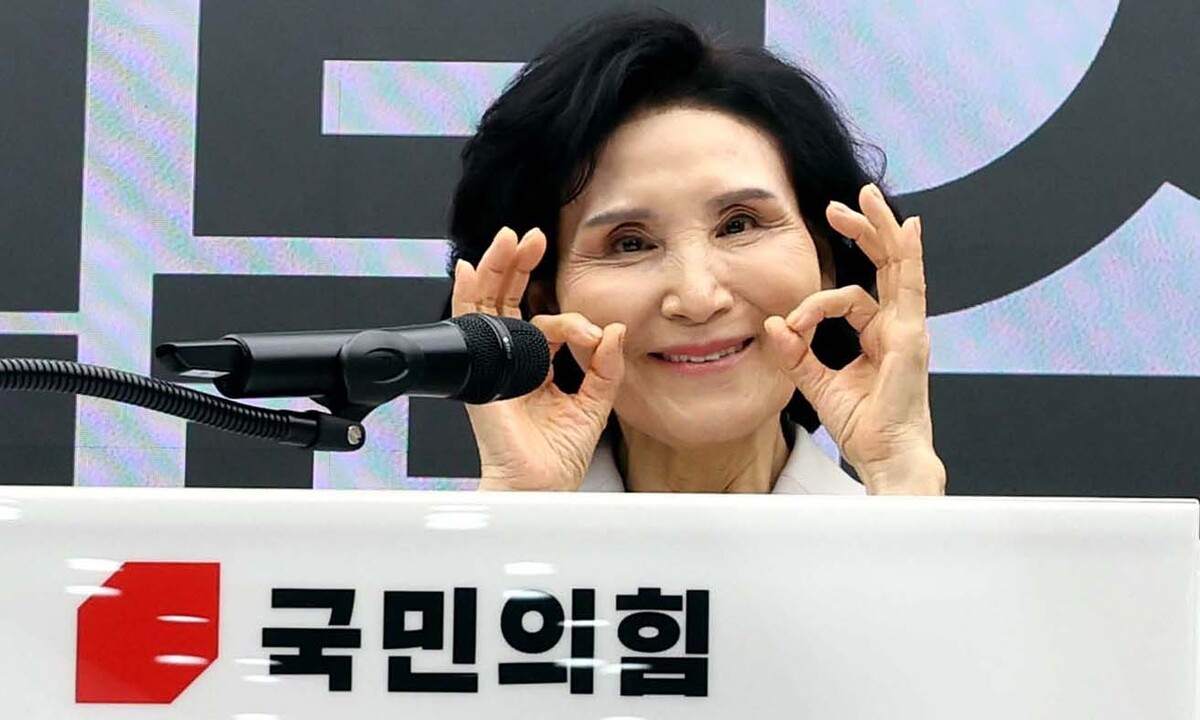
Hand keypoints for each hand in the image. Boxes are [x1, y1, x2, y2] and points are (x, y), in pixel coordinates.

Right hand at [452, 227, 625, 490]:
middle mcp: (510, 361)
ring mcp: (491, 363)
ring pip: (486, 303)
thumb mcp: (595, 404)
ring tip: (509, 239)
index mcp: (536, 368)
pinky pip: (468, 324)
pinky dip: (466, 294)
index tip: (596, 333)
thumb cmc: (559, 457)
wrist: (540, 485)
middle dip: (519, 266)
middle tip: (533, 238)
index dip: (572, 319)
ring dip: (497, 268)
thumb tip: (614, 330)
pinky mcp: (480, 370)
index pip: (547, 322)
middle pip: (508, 301)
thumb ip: (606, 367)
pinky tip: (467, 269)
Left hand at [763, 184, 945, 494]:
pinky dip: (909, 254)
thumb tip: (772, 323)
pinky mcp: (910, 336)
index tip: (788, 326)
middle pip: (885, 265)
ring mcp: (909, 328)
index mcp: (881, 336)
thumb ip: (796, 353)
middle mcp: (899, 326)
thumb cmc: (862, 427)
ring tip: (866, 198)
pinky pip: (908, 286)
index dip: (813, 304)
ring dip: (880, 228)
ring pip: (899, 265)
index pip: (851, 297)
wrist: (885, 457)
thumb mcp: (817, 382)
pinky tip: (908, 229)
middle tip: (839, 205)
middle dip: (864, 230)